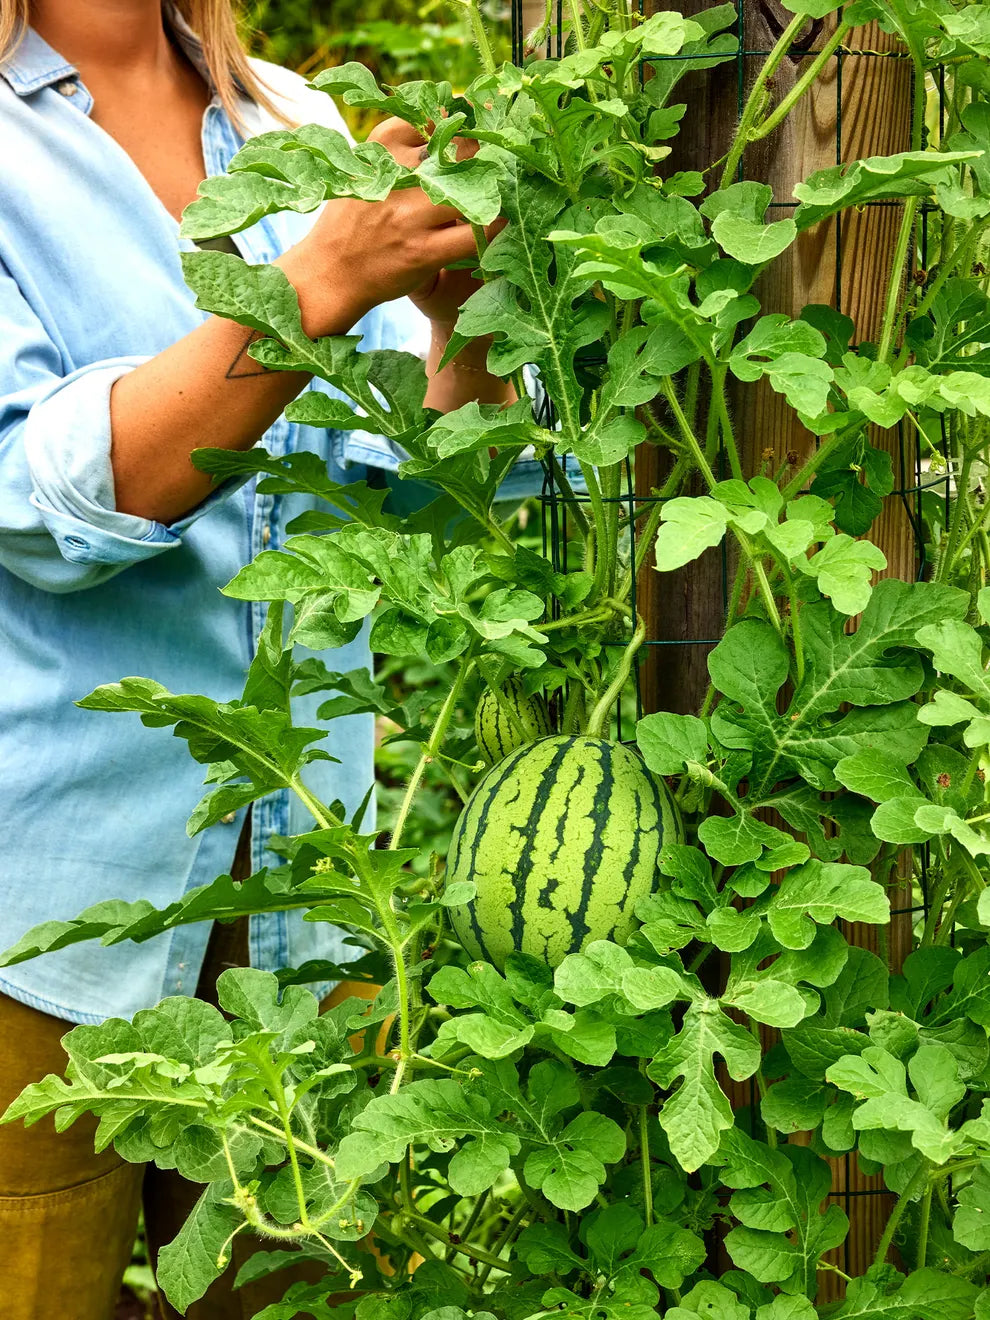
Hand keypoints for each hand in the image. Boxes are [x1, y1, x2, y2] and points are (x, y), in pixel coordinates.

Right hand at [277, 118, 481, 338]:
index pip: (436, 118)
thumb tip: (450, 119)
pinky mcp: (423, 251)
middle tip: (496, 163)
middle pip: (460, 151)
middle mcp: (398, 175)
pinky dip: (492, 229)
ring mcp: (410, 216)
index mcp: (383, 146)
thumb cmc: (354, 220)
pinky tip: (498, 226)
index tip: (473, 127)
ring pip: (470, 191)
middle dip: (482, 156)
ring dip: (491, 193)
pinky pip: (473, 236)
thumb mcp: (366, 168)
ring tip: (497, 194)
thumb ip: (402, 147)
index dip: (460, 122)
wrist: (330, 273)